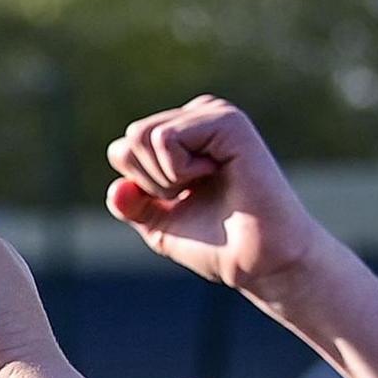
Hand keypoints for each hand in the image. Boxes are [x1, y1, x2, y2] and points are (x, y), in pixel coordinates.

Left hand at [103, 97, 340, 301]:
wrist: (259, 262)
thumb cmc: (218, 244)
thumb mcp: (159, 225)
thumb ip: (131, 204)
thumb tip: (117, 187)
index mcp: (182, 135)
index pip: (124, 150)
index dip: (141, 189)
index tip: (182, 202)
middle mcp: (198, 117)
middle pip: (131, 139)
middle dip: (151, 182)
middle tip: (195, 195)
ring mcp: (214, 115)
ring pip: (143, 136)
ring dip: (166, 178)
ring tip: (207, 185)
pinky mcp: (227, 121)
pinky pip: (165, 138)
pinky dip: (178, 170)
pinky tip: (216, 174)